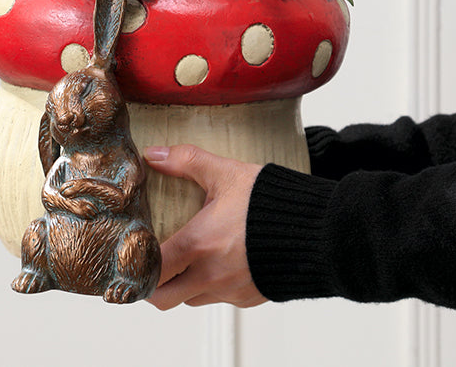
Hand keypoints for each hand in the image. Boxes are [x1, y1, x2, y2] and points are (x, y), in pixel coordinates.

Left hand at [142, 144, 266, 309]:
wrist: (321, 230)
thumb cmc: (274, 203)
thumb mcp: (227, 173)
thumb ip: (188, 161)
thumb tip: (155, 154)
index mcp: (198, 245)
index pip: (150, 271)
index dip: (136, 266)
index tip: (135, 254)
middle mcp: (210, 275)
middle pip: (163, 298)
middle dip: (153, 285)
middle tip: (154, 264)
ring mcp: (231, 291)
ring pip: (192, 299)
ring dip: (184, 284)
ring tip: (190, 258)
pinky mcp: (250, 298)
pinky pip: (221, 300)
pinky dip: (214, 286)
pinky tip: (223, 261)